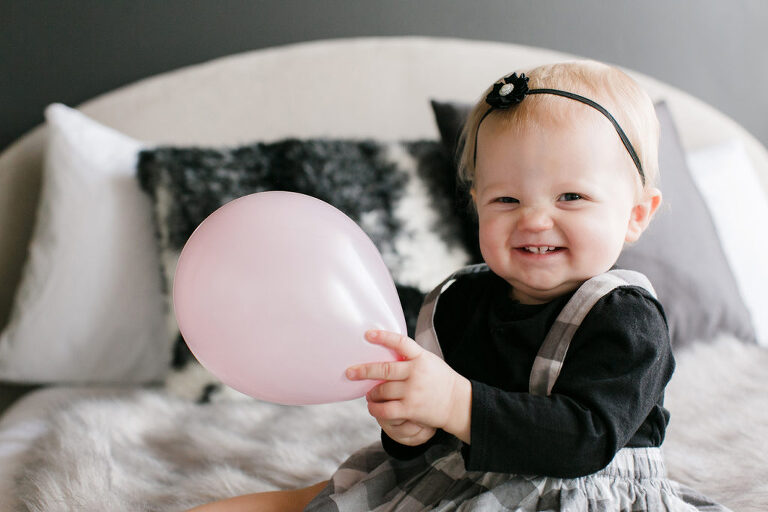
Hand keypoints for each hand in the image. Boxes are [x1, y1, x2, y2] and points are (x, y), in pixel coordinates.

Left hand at [346, 330, 471, 442]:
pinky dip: (375, 409)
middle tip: (350, 372)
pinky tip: (372, 407)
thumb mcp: (429, 361)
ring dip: (371, 393)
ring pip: (382, 390)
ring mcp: (413, 391)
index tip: (368, 334)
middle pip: (384, 369)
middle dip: (363, 371)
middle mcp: (416, 372)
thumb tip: (387, 350)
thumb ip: (411, 357)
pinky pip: (386, 409)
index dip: (383, 337)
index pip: (400, 342)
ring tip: (369, 394)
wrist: (458, 403)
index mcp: (421, 357)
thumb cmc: (441, 381)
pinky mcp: (411, 408)